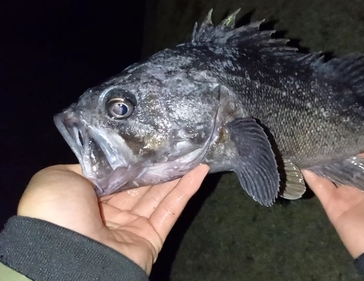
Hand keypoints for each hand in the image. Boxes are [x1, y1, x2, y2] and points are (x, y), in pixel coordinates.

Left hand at [17, 163, 209, 273]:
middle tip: (178, 144)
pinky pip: (170, 210)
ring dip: (177, 174)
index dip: (134, 160)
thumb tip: (107, 164)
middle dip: (158, 165)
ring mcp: (132, 228)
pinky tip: (200, 170)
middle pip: (140, 184)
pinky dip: (186, 190)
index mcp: (85, 200)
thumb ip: (85, 167)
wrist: (68, 254)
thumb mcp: (57, 179)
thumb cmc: (59, 212)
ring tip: (194, 152)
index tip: (152, 142)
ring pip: (158, 195)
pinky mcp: (151, 239)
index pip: (116, 176)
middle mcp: (109, 213)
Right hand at [302, 119, 363, 257]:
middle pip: (358, 155)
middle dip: (348, 138)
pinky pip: (322, 187)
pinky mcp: (338, 207)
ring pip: (337, 169)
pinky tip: (302, 154)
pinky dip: (311, 174)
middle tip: (334, 115)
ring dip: (327, 153)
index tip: (363, 109)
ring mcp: (355, 194)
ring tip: (314, 129)